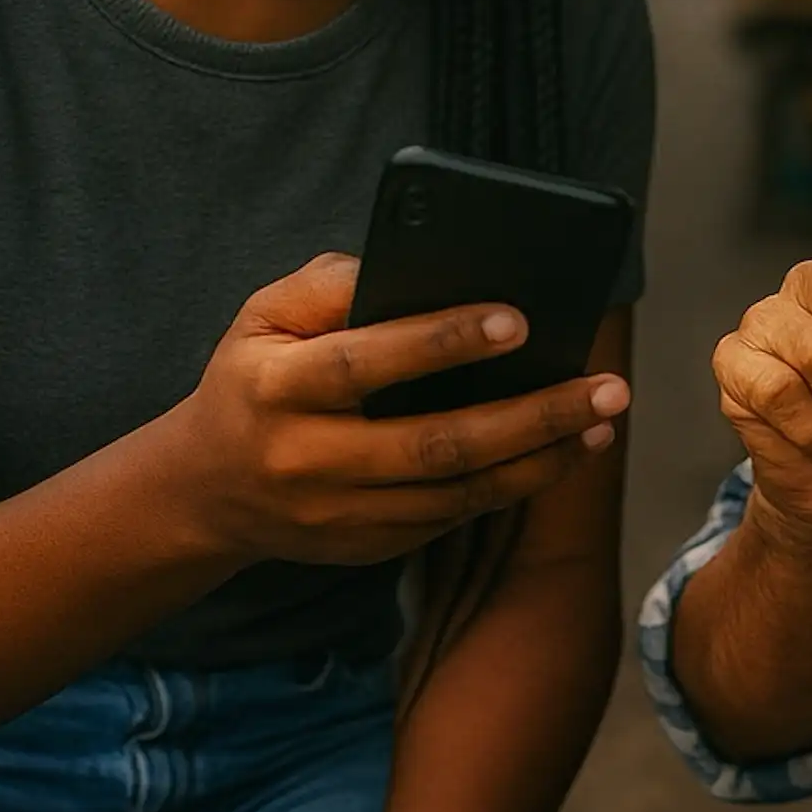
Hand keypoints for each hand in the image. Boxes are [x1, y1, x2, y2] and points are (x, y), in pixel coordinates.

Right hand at [164, 253, 629, 568]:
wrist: (205, 490)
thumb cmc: (254, 377)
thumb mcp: (265, 316)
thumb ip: (332, 284)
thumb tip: (421, 265)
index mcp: (275, 389)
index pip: (364, 363)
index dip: (441, 342)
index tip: (518, 320)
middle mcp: (305, 459)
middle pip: (433, 443)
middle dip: (530, 415)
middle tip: (606, 387)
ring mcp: (337, 515)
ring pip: (455, 493)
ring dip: (540, 460)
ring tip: (602, 423)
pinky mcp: (365, 546)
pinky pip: (450, 516)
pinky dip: (511, 487)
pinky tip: (560, 453)